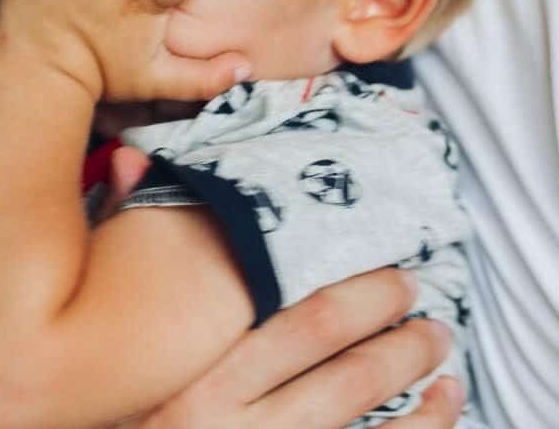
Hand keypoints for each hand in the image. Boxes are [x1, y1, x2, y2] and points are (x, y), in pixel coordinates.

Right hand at [106, 146, 464, 428]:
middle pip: (340, 365)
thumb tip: (127, 156)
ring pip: (361, 413)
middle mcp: (237, 427)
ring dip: (410, 372)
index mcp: (198, 382)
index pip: (299, 325)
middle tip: (418, 288)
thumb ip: (122, 251)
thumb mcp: (112, 344)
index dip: (356, 293)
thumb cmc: (114, 408)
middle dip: (390, 325)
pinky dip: (423, 427)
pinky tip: (447, 400)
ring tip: (438, 339)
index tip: (387, 265)